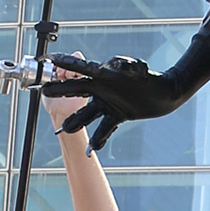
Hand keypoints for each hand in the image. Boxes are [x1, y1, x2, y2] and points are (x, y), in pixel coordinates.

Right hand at [46, 52, 192, 151]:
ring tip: (63, 130)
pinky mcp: (117, 116)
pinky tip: (89, 151)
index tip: (48, 59)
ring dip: (76, 122)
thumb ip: (125, 65)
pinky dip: (97, 140)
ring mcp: (108, 103)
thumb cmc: (150, 77)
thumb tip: (112, 66)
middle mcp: (102, 88)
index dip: (63, 63)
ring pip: (87, 114)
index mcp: (103, 75)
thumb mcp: (137, 69)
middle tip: (44, 92)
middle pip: (76, 90)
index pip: (79, 68)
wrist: (165, 93)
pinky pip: (104, 129)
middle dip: (60, 91)